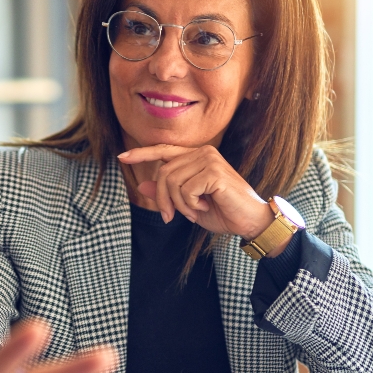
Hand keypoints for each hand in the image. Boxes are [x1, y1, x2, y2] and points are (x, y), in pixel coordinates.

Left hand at [119, 144, 274, 240]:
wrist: (249, 222)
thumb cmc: (223, 212)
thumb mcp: (188, 205)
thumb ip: (167, 194)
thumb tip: (142, 186)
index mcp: (196, 156)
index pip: (163, 151)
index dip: (142, 154)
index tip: (122, 157)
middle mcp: (202, 152)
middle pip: (163, 173)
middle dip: (163, 199)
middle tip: (173, 216)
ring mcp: (209, 159)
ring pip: (171, 182)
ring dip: (179, 204)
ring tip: (195, 210)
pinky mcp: (213, 172)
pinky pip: (185, 189)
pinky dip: (190, 204)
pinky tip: (205, 206)